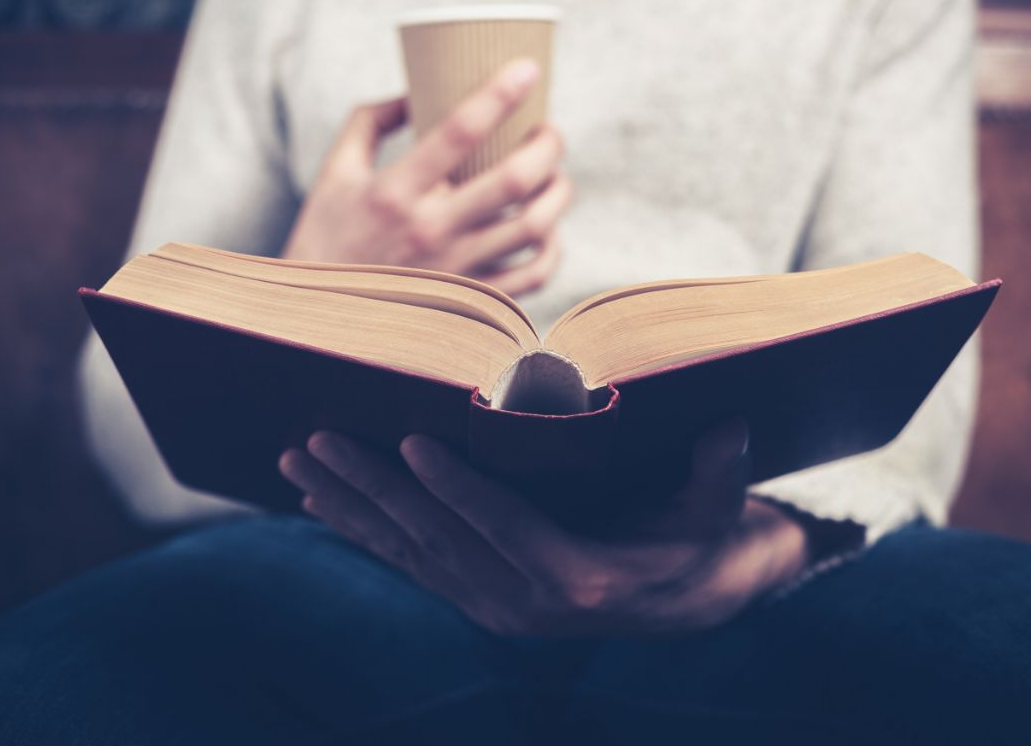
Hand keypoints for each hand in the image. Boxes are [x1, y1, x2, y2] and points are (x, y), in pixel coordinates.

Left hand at [278, 419, 816, 635]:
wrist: (680, 602)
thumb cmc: (692, 540)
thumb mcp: (714, 512)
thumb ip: (717, 473)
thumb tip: (732, 424)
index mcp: (578, 577)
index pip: (506, 526)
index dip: (458, 487)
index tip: (410, 442)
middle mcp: (524, 601)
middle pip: (438, 537)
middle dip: (374, 487)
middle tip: (318, 439)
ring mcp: (493, 605)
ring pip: (409, 552)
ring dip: (350, 506)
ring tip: (298, 463)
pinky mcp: (475, 599)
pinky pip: (409, 563)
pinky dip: (362, 531)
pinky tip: (319, 501)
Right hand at [281, 59, 569, 296]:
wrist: (320, 318)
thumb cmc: (328, 238)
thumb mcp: (335, 172)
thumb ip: (369, 122)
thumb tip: (415, 90)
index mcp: (394, 191)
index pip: (458, 131)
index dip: (500, 93)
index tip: (527, 69)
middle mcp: (430, 230)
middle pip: (514, 179)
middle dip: (547, 145)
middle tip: (550, 131)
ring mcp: (456, 269)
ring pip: (534, 227)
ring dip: (559, 192)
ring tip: (556, 177)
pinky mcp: (471, 300)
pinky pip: (534, 276)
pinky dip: (552, 249)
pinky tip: (546, 231)